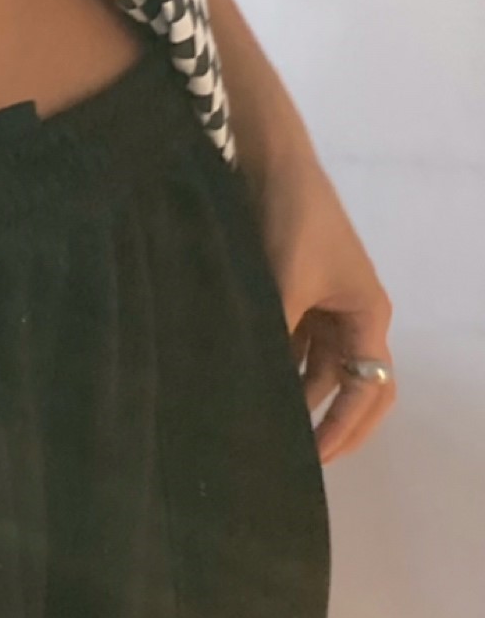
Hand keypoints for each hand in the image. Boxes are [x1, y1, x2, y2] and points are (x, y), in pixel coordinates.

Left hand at [250, 151, 395, 463]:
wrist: (267, 159)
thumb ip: (275, 333)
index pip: (370, 389)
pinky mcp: (291, 286)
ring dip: (294, 390)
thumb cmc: (291, 218)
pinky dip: (274, 360)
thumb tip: (253, 384)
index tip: (315, 458)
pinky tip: (246, 378)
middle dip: (325, 419)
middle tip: (290, 453)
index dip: (347, 428)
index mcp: (367, 312)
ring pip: (313, 362)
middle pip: (346, 382)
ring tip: (262, 422)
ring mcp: (321, 299)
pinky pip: (289, 337)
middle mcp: (350, 311)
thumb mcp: (285, 280)